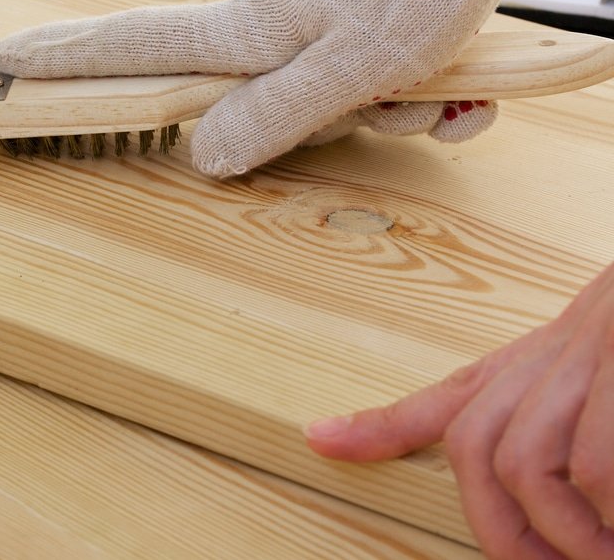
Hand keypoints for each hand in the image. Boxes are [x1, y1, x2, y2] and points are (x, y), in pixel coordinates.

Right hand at [0, 0, 594, 176]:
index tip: (6, 58)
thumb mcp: (346, 70)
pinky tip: (457, 84)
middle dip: (335, 124)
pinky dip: (414, 86)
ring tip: (441, 91)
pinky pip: (366, 66)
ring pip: (327, 89)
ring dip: (392, 108)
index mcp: (247, 27)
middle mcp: (269, 13)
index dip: (70, 57)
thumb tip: (202, 153)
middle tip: (394, 110)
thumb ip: (272, 116)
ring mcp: (312, 3)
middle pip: (264, 97)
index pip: (136, 45)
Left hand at [305, 263, 613, 559]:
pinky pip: (599, 469)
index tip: (319, 439)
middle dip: (505, 533)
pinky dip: (612, 513)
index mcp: (532, 367)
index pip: (446, 400)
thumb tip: (456, 462)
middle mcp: (547, 362)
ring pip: (531, 466)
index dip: (376, 426)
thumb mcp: (575, 368)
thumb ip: (511, 410)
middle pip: (478, 451)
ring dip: (570, 534)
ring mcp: (589, 365)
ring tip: (601, 553)